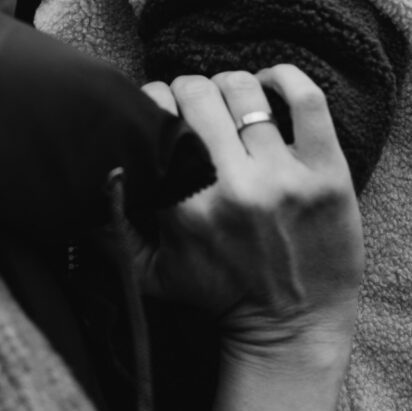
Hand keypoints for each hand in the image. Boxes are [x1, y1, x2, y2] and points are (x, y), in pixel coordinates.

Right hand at [130, 65, 362, 363]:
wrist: (292, 331)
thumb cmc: (217, 300)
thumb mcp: (148, 274)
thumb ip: (109, 228)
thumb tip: (84, 178)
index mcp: (184, 204)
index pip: (156, 116)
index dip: (153, 102)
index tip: (159, 111)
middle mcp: (232, 185)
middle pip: (198, 94)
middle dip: (189, 90)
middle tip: (194, 106)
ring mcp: (284, 177)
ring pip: (245, 90)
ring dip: (230, 85)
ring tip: (230, 101)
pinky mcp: (327, 175)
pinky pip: (307, 101)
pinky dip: (286, 79)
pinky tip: (271, 86)